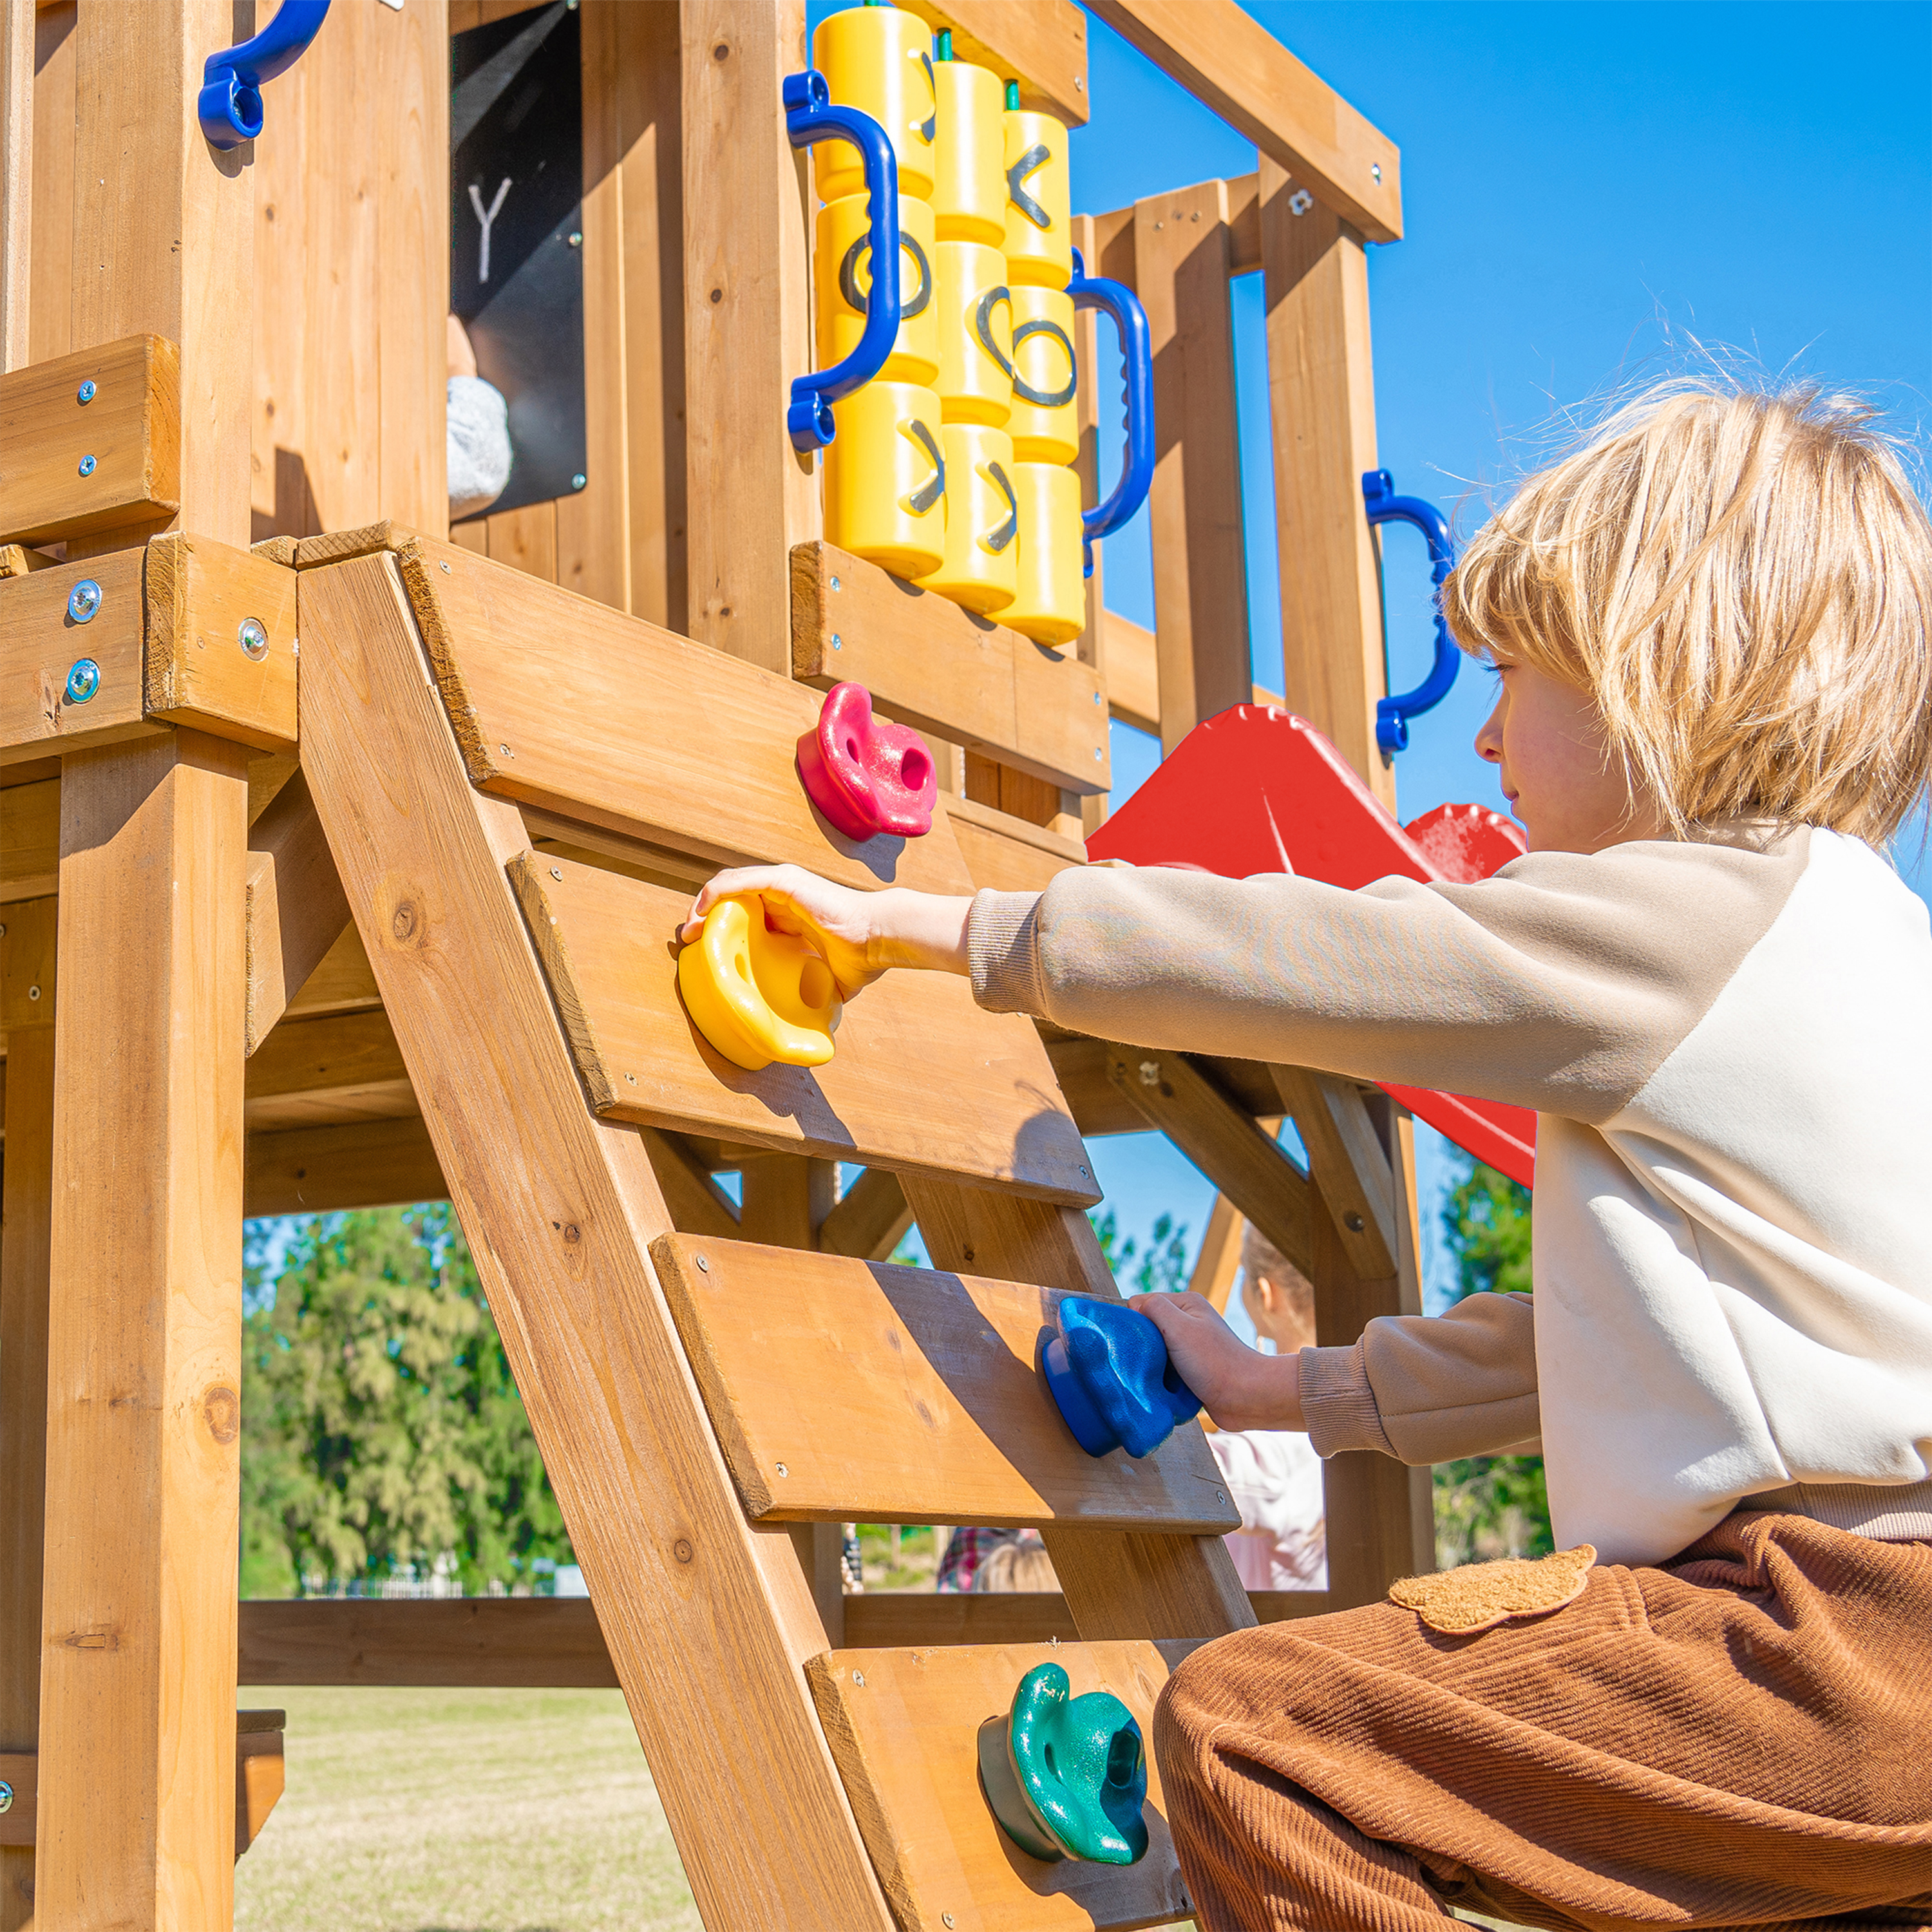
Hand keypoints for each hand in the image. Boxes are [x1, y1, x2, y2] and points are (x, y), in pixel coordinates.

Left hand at [680, 865, 972, 1000]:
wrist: (879, 940)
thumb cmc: (860, 959)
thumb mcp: (827, 981)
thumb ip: (815, 994)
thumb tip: (812, 1027)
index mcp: (790, 915)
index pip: (746, 915)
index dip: (722, 929)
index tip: (703, 951)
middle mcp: (783, 895)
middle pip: (732, 898)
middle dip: (705, 917)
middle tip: (689, 940)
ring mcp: (783, 885)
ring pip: (730, 886)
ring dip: (704, 905)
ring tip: (690, 929)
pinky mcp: (784, 881)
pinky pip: (740, 882)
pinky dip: (716, 893)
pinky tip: (702, 911)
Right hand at [1128, 1291, 1303, 1432]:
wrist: (1247, 1398)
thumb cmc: (1215, 1362)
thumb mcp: (1179, 1326)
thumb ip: (1154, 1308)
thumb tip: (1132, 1306)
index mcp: (1186, 1304)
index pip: (1143, 1303)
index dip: (1133, 1321)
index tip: (1134, 1343)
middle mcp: (1189, 1322)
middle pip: (1147, 1329)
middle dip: (1140, 1346)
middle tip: (1140, 1362)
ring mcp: (1191, 1347)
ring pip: (1154, 1353)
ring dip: (1150, 1366)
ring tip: (1152, 1377)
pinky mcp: (1192, 1371)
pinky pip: (1165, 1372)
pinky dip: (1160, 1380)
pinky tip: (1161, 1388)